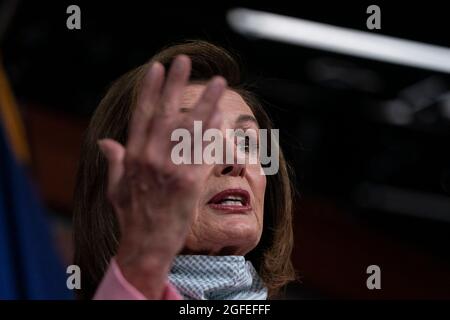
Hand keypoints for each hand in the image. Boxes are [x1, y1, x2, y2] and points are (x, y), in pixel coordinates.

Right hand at [98, 55, 225, 297]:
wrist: (146, 245)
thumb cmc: (132, 217)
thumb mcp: (116, 188)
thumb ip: (115, 161)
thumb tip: (106, 141)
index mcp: (132, 156)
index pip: (141, 115)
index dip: (150, 90)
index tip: (157, 69)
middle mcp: (150, 158)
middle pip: (165, 114)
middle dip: (175, 85)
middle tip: (185, 61)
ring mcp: (170, 169)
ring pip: (190, 130)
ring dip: (206, 104)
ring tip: (219, 84)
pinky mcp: (189, 183)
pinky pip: (204, 153)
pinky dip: (214, 135)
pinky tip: (222, 118)